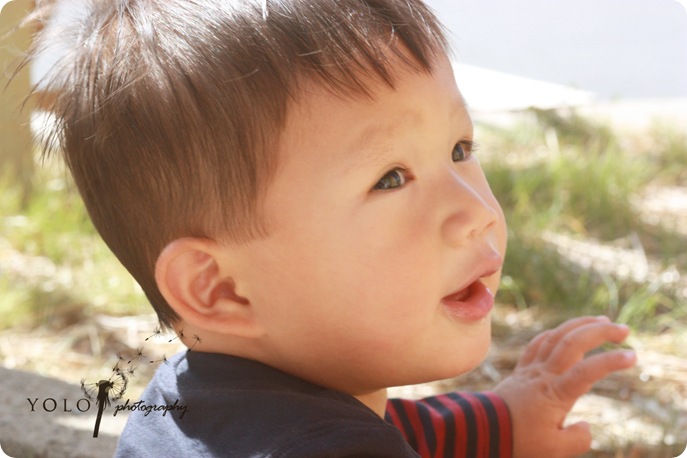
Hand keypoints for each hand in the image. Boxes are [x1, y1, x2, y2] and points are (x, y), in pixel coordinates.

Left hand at [494, 316, 635, 457]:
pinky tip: (565, 331)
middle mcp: (542, 375)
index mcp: (554, 393)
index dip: (610, 361)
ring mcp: (530, 370)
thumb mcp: (554, 451)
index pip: (587, 371)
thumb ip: (578, 439)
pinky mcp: (520, 371)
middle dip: (600, 332)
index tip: (632, 355)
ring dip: (579, 325)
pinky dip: (555, 333)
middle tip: (624, 329)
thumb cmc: (516, 442)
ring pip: (555, 337)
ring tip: (601, 321)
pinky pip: (538, 344)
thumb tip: (585, 425)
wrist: (481, 431)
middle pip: (572, 343)